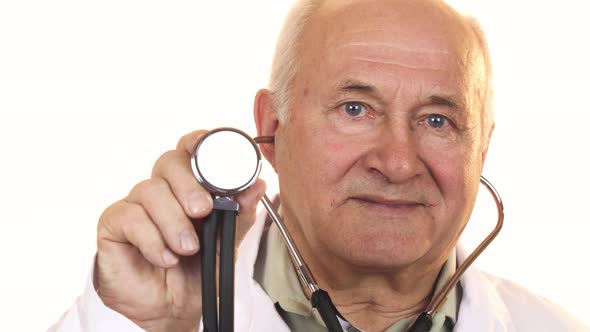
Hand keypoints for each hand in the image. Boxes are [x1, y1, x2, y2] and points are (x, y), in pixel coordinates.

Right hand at [95, 130, 265, 331]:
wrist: (174, 309)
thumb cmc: (199, 270)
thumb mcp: (227, 242)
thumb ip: (240, 213)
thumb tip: (257, 185)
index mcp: (190, 185)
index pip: (190, 150)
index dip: (198, 141)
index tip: (207, 148)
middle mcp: (163, 189)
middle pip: (169, 162)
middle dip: (189, 185)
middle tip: (202, 211)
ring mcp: (136, 204)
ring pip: (150, 190)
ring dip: (173, 221)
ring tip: (188, 248)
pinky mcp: (115, 224)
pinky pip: (130, 217)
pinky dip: (152, 239)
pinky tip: (165, 258)